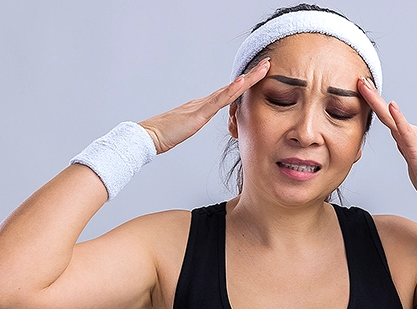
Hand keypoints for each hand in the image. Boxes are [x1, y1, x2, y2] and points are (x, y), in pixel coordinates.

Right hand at [139, 58, 270, 153]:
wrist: (149, 136)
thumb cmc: (165, 134)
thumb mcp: (187, 127)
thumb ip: (196, 121)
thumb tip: (202, 119)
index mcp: (204, 105)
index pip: (229, 92)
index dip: (245, 83)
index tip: (258, 74)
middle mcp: (204, 101)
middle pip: (233, 87)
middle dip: (252, 75)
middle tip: (267, 63)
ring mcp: (202, 105)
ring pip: (230, 90)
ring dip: (248, 78)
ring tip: (263, 68)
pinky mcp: (199, 113)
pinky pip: (218, 100)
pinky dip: (231, 90)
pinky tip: (242, 82)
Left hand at [357, 77, 416, 198]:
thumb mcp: (408, 154)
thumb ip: (402, 142)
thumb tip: (395, 134)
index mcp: (404, 133)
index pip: (385, 115)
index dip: (372, 102)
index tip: (362, 89)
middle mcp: (407, 131)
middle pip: (385, 111)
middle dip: (371, 95)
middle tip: (360, 81)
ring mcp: (411, 136)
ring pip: (391, 116)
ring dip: (378, 101)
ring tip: (367, 87)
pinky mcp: (415, 146)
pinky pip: (404, 130)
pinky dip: (398, 117)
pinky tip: (392, 106)